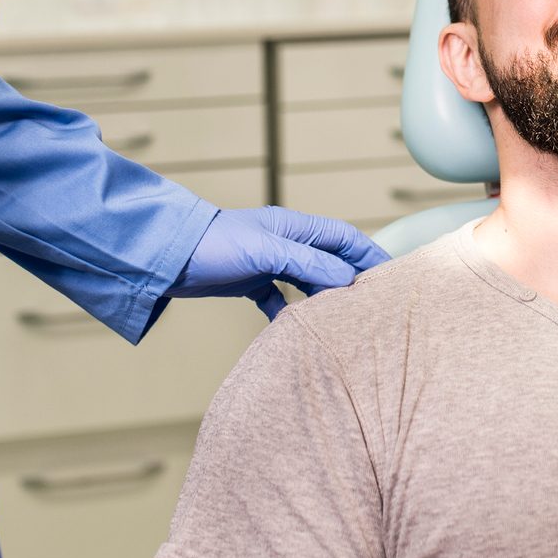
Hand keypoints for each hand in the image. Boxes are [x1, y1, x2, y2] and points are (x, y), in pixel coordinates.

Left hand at [169, 207, 390, 318]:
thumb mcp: (266, 252)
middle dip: (349, 279)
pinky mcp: (248, 279)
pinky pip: (277, 297)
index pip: (343, 237)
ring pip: (306, 280)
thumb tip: (345, 278)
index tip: (390, 275)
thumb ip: (308, 264)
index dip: (368, 253)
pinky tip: (292, 330)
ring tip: (339, 320)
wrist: (167, 257)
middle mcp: (284, 241)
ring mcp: (267, 260)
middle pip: (328, 259)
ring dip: (321, 298)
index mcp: (293, 227)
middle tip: (369, 306)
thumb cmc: (215, 245)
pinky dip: (288, 312)